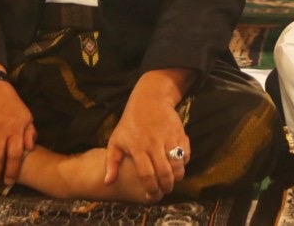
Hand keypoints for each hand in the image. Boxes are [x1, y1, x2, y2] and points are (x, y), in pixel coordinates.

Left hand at [104, 71, 190, 199]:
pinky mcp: (179, 132)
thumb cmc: (130, 123)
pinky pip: (186, 152)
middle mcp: (153, 143)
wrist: (149, 99)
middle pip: (164, 172)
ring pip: (177, 164)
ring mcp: (168, 137)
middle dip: (166, 186)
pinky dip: (184, 162)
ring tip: (173, 180)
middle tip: (165, 190)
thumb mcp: (115, 140)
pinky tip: (178, 165)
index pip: (146, 174)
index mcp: (137, 147)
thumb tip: (108, 182)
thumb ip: (111, 163)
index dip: (151, 188)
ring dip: (177, 176)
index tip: (152, 195)